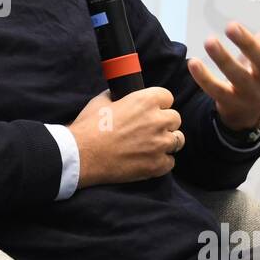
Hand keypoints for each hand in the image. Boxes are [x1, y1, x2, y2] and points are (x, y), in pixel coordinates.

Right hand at [67, 86, 184, 188]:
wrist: (82, 155)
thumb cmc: (89, 127)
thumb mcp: (101, 102)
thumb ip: (116, 96)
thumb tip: (119, 94)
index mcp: (145, 101)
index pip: (167, 97)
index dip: (159, 103)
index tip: (152, 109)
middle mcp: (157, 121)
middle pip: (175, 119)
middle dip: (164, 123)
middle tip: (149, 129)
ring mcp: (159, 144)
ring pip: (177, 140)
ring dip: (166, 141)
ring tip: (150, 145)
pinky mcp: (157, 165)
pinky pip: (170, 161)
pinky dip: (161, 161)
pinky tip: (147, 160)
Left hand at [188, 0, 259, 130]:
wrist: (249, 109)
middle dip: (248, 44)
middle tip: (231, 25)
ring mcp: (249, 92)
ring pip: (237, 77)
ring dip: (222, 59)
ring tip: (209, 40)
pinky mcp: (230, 102)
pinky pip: (217, 90)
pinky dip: (204, 78)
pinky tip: (193, 63)